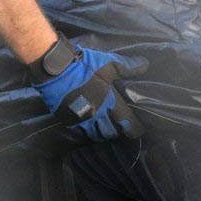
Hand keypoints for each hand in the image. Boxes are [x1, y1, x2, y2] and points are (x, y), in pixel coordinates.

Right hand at [31, 44, 146, 140]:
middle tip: (118, 127)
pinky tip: (87, 126)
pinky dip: (85, 132)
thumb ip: (128, 67)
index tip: (138, 130)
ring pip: (95, 135)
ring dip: (101, 133)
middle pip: (111, 133)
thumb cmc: (83, 66)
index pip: (128, 125)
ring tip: (103, 128)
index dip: (135, 129)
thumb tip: (145, 64)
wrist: (54, 68)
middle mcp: (96, 115)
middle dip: (116, 131)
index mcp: (110, 103)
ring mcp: (80, 120)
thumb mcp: (109, 64)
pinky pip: (80, 133)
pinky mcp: (67, 120)